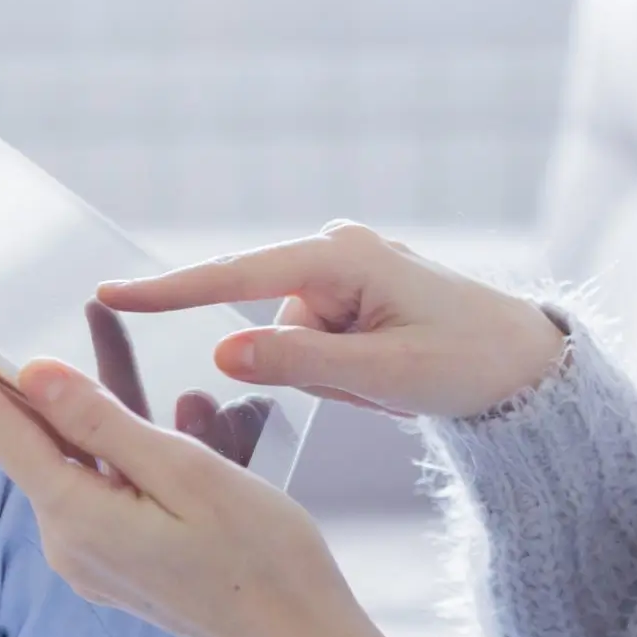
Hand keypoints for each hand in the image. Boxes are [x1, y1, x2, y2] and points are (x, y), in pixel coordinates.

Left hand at [0, 320, 419, 636]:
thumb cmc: (261, 557)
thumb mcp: (186, 473)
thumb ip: (104, 424)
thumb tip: (34, 376)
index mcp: (76, 518)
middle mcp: (69, 545)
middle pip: (31, 441)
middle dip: (25, 377)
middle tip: (6, 312)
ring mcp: (91, 561)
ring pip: (72, 462)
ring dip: (86, 408)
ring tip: (105, 345)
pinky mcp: (118, 568)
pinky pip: (102, 489)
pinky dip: (116, 447)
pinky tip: (157, 417)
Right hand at [96, 222, 567, 419]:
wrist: (528, 367)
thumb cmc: (471, 363)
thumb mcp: (387, 376)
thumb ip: (301, 364)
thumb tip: (223, 351)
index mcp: (342, 256)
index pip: (236, 274)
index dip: (170, 290)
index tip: (108, 292)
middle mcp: (336, 251)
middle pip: (270, 323)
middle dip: (311, 369)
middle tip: (377, 385)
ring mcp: (342, 272)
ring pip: (291, 342)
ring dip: (332, 378)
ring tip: (394, 382)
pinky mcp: (349, 296)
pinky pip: (314, 345)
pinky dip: (342, 373)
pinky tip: (391, 375)